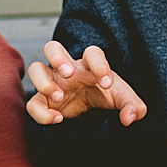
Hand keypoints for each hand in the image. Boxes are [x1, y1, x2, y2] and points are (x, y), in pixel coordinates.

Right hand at [27, 41, 146, 125]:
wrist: (92, 109)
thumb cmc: (106, 95)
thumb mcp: (123, 100)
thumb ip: (133, 107)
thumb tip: (129, 118)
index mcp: (89, 64)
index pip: (92, 53)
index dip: (100, 65)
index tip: (107, 84)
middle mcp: (67, 69)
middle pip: (52, 47)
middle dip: (57, 57)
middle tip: (69, 74)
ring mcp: (52, 82)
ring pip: (35, 69)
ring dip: (43, 82)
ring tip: (59, 98)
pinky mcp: (43, 101)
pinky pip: (32, 103)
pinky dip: (41, 113)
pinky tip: (58, 119)